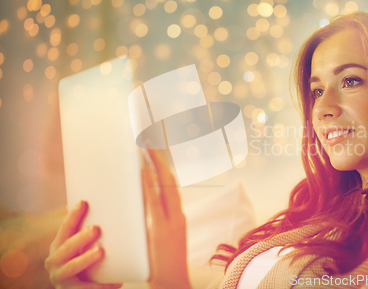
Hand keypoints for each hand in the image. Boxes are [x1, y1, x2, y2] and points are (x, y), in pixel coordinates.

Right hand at [44, 201, 122, 288]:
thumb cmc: (80, 260)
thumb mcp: (80, 244)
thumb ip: (85, 228)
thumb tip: (93, 202)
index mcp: (58, 246)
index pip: (65, 228)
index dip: (73, 216)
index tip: (83, 203)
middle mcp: (54, 261)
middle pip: (66, 247)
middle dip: (80, 238)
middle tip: (96, 229)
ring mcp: (60, 277)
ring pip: (71, 267)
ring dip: (85, 259)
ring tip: (100, 251)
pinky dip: (100, 286)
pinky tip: (116, 283)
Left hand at [142, 149, 190, 288]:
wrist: (174, 283)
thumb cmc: (164, 263)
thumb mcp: (162, 238)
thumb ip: (155, 220)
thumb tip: (140, 204)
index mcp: (178, 216)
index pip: (172, 185)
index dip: (164, 166)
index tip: (156, 151)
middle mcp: (178, 214)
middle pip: (170, 180)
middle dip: (160, 160)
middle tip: (151, 141)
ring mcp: (172, 222)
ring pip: (166, 187)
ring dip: (156, 166)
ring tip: (147, 148)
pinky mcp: (164, 230)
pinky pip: (156, 204)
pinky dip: (151, 186)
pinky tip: (145, 173)